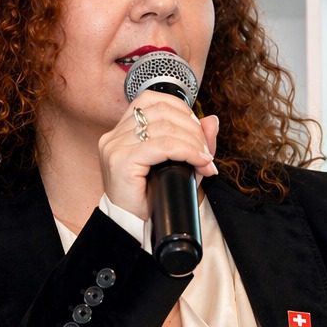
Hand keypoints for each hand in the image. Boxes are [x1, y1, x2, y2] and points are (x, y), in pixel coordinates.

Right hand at [98, 91, 218, 218]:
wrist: (134, 227)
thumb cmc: (152, 197)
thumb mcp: (179, 165)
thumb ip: (194, 141)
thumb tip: (212, 120)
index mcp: (122, 130)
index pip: (153, 99)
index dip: (182, 110)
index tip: (199, 133)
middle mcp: (115, 135)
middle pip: (162, 111)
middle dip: (193, 129)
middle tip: (207, 152)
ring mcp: (115, 146)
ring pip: (164, 127)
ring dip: (193, 141)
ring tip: (205, 159)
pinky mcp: (121, 161)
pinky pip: (161, 146)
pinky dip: (186, 152)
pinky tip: (199, 163)